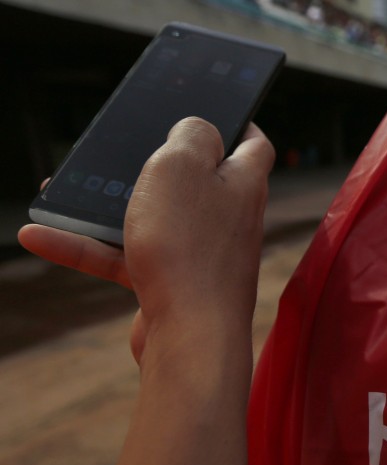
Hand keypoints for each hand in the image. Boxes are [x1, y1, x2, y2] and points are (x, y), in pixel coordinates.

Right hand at [20, 118, 274, 362]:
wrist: (190, 337)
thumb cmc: (189, 247)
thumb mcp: (181, 165)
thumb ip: (190, 135)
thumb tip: (198, 128)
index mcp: (244, 184)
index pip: (254, 146)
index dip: (237, 124)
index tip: (216, 111)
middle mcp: (229, 219)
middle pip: (195, 180)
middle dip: (155, 162)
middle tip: (123, 145)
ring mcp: (201, 254)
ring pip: (151, 218)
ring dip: (106, 204)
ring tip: (60, 189)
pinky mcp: (172, 286)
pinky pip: (123, 257)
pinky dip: (85, 246)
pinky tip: (38, 236)